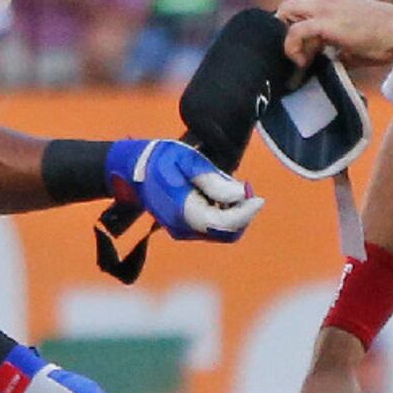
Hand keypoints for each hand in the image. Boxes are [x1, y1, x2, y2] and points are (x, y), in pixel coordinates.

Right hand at [105, 139, 263, 241]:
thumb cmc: (160, 159)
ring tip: (227, 186)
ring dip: (234, 213)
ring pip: (222, 231)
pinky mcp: (185, 227)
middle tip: (246, 189)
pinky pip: (213, 226)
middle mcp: (184, 228)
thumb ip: (214, 180)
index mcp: (184, 212)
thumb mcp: (188, 161)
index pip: (225, 223)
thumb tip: (241, 194)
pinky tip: (218, 192)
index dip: (246, 212)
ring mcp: (183, 230)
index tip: (259, 198)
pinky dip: (224, 212)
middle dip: (243, 214)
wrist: (133, 168)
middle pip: (227, 233)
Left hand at [276, 0, 392, 67]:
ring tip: (302, 60)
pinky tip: (303, 63)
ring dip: (287, 39)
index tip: (305, 52)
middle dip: (284, 30)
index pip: (301, 10)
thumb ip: (340, 50)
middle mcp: (325, 0)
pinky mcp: (324, 22)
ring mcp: (324, 8)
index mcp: (333, 2)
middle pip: (287, 7)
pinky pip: (295, 31)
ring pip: (285, 13)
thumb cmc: (388, 38)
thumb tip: (332, 63)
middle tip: (296, 53)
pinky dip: (292, 48)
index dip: (296, 31)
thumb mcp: (357, 43)